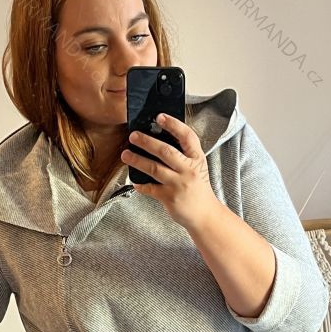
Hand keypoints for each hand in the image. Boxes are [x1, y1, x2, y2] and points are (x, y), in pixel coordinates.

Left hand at [120, 113, 219, 230]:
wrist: (204, 214)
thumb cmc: (198, 189)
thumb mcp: (197, 167)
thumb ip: (183, 155)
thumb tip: (159, 140)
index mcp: (197, 158)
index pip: (187, 136)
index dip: (173, 125)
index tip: (160, 117)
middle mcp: (188, 170)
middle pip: (165, 151)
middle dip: (147, 142)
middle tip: (133, 136)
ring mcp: (179, 184)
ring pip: (155, 169)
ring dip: (137, 160)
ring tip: (126, 155)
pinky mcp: (170, 198)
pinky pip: (151, 189)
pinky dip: (141, 185)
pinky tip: (135, 182)